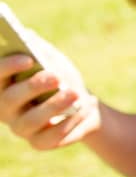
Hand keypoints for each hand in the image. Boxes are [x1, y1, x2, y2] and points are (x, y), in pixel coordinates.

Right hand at [0, 34, 99, 151]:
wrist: (83, 104)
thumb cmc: (62, 78)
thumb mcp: (53, 60)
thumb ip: (39, 48)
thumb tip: (26, 34)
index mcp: (2, 86)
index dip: (7, 67)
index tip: (28, 59)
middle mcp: (5, 109)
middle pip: (10, 99)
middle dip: (33, 86)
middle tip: (56, 76)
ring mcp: (21, 128)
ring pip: (31, 121)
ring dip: (53, 106)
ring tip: (74, 93)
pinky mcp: (40, 143)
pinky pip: (51, 137)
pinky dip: (70, 122)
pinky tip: (85, 107)